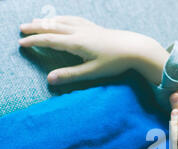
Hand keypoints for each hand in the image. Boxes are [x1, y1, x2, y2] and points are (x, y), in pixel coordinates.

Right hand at [19, 16, 168, 84]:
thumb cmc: (115, 62)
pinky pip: (74, 19)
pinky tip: (62, 19)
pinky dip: (62, 18)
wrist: (135, 48)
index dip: (34, 41)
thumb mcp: (92, 72)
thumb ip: (70, 75)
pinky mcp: (95, 27)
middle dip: (36, 28)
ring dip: (47, 21)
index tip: (21, 43)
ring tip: (36, 21)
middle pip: (52, 27)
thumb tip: (49, 79)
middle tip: (22, 28)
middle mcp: (79, 32)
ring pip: (62, 21)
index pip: (49, 40)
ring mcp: (87, 27)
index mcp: (76, 43)